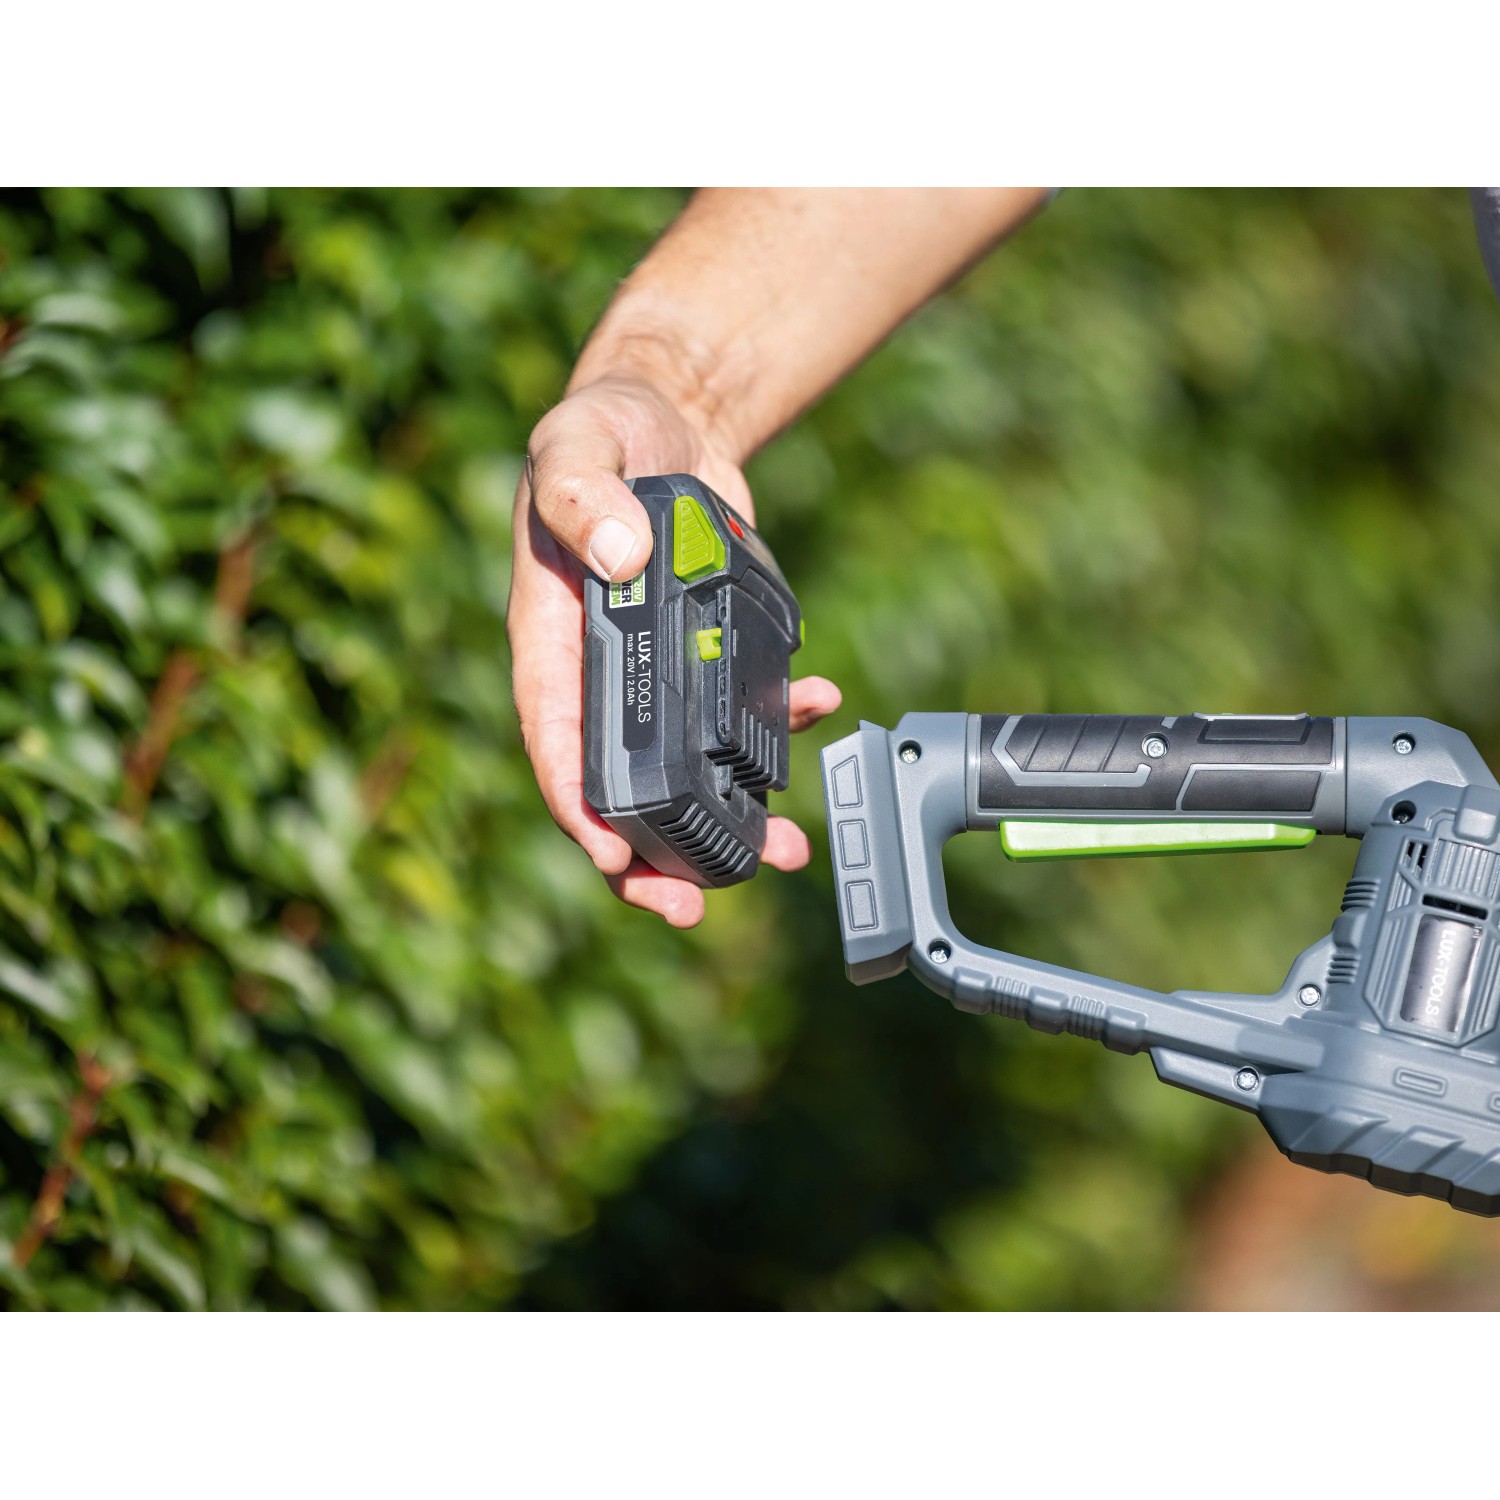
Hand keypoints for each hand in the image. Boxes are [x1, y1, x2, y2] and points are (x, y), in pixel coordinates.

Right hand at [507, 374, 840, 926]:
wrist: (668, 416)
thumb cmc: (604, 430)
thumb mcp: (576, 444)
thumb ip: (581, 494)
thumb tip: (618, 561)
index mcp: (553, 640)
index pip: (557, 742)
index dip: (579, 811)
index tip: (613, 862)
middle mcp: (604, 670)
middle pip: (620, 786)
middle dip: (652, 857)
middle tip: (691, 907)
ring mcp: (660, 669)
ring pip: (689, 767)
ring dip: (732, 818)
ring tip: (785, 853)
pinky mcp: (709, 651)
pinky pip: (742, 707)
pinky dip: (782, 723)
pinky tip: (822, 711)